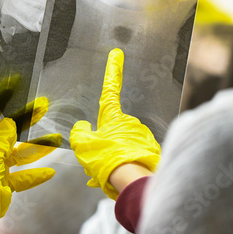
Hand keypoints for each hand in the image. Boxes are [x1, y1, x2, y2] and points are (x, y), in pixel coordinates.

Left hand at [0, 77, 61, 230]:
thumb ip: (3, 137)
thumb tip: (10, 122)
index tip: (8, 88)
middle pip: (8, 133)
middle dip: (25, 120)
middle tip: (42, 107)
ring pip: (20, 154)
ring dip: (37, 148)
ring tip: (57, 140)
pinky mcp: (5, 183)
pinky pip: (23, 177)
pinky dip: (35, 175)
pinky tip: (50, 172)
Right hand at [69, 48, 160, 199]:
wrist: (133, 180)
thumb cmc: (107, 160)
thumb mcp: (83, 146)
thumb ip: (80, 133)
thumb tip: (83, 128)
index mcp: (113, 117)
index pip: (110, 89)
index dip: (112, 70)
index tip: (117, 54)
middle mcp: (131, 122)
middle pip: (113, 129)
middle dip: (106, 143)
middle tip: (100, 160)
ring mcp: (143, 135)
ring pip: (123, 145)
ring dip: (115, 156)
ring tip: (110, 172)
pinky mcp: (152, 149)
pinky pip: (134, 155)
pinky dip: (127, 164)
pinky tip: (121, 177)